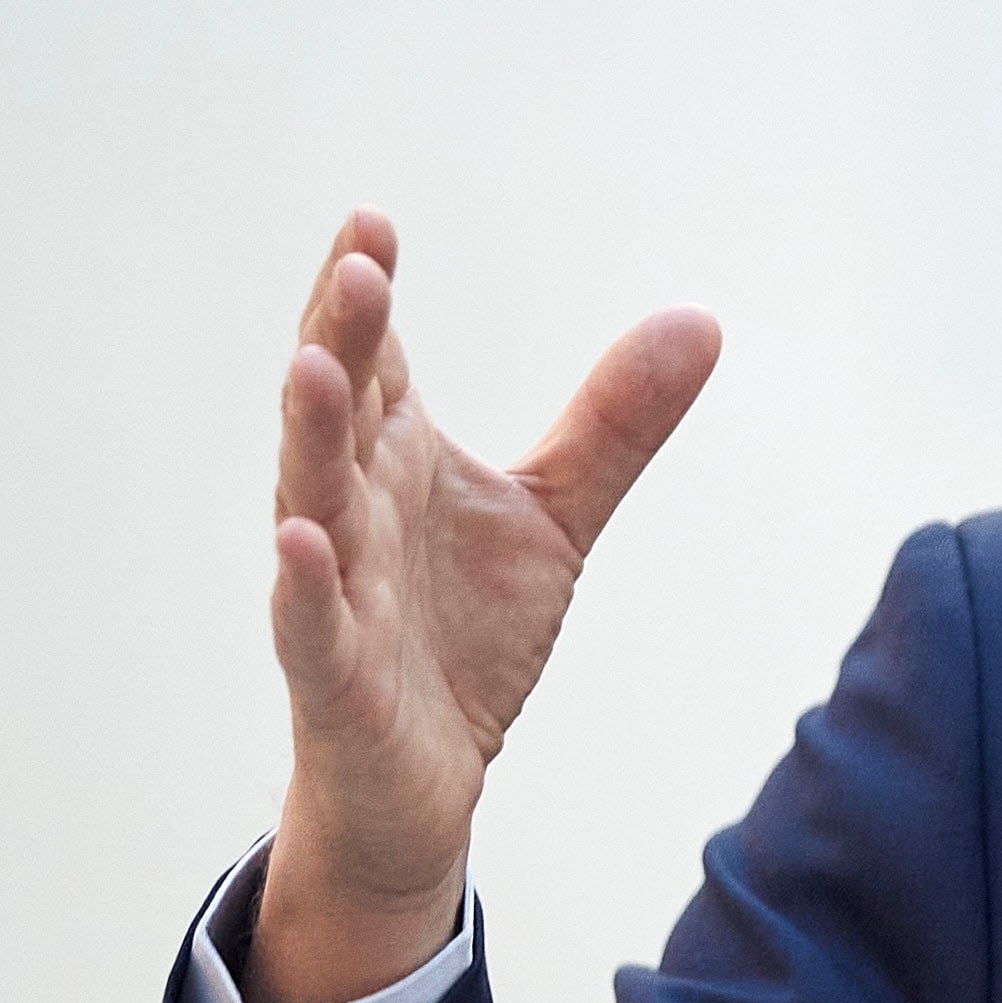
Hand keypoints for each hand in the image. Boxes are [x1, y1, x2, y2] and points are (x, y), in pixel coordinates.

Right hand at [251, 208, 719, 1002]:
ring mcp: (336, 591)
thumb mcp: (557, 518)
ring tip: (313, 365)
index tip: (372, 222)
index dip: (365, 295)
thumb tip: (699, 319)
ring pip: (312, 501)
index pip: (375, 362)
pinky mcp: (334, 675)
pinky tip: (302, 538)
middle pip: (342, 412)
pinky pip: (311, 623)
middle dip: (343, 339)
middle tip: (357, 267)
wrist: (426, 780)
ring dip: (310, 435)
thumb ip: (613, 423)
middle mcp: (355, 510)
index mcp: (396, 460)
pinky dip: (304, 583)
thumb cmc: (464, 635)